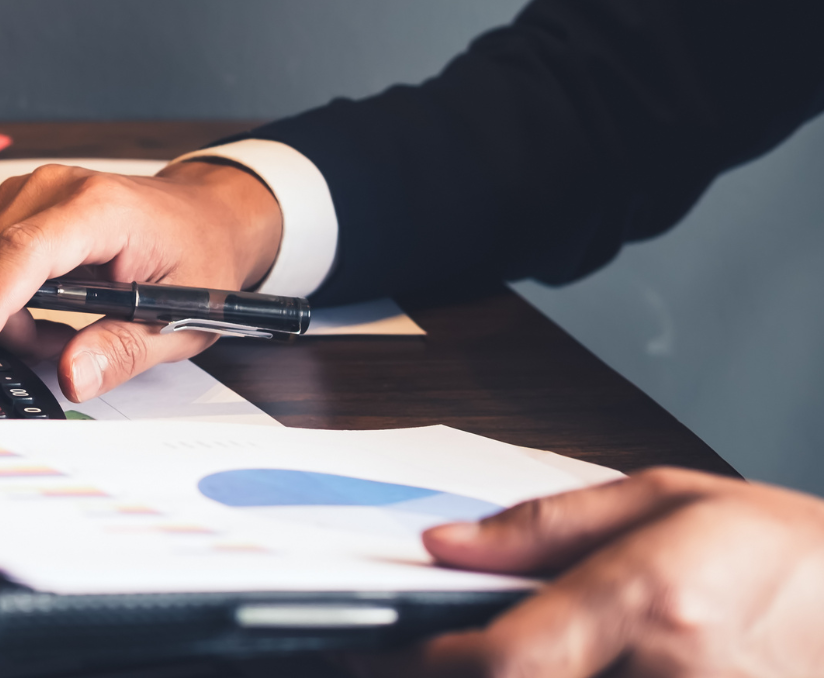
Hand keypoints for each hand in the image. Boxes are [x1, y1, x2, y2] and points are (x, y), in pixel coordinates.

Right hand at [0, 160, 282, 399]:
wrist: (202, 217)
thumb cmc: (194, 257)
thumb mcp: (181, 319)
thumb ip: (122, 350)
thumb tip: (71, 376)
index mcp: (98, 209)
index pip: (24, 253)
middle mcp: (51, 192)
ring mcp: (25, 198)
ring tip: (53, 343)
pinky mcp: (12, 214)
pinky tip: (35, 324)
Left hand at [361, 467, 823, 677]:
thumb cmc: (798, 560)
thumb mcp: (672, 502)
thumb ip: (546, 527)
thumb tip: (445, 544)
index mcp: (655, 605)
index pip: (501, 657)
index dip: (422, 663)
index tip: (380, 651)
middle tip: (419, 659)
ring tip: (483, 660)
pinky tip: (547, 672)